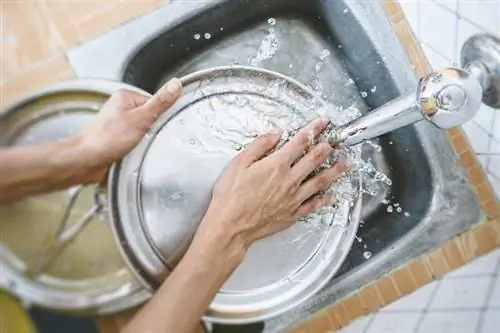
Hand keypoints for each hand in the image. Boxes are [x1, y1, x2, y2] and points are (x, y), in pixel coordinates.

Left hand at [77, 78, 182, 181]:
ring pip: (144, 131)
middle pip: (150, 117)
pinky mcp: (117, 138)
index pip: (155, 103)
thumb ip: (159, 103)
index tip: (155, 125)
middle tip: (143, 137)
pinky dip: (136, 148)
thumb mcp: (140, 119)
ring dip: (143, 141)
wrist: (85, 160)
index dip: (159, 117)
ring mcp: (118, 124)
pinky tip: (130, 152)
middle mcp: (120, 108)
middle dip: (151, 130)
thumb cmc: (105, 139)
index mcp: (126, 97)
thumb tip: (175, 85)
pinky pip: (136, 142)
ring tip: (134, 146)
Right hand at [196, 117, 348, 256]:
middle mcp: (289, 180)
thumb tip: (275, 133)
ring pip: (320, 181)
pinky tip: (330, 195)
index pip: (300, 142)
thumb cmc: (231, 196)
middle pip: (314, 159)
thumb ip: (259, 145)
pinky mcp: (293, 214)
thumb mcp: (239, 163)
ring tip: (345, 163)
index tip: (322, 123)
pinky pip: (313, 204)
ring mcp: (293, 198)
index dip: (314, 129)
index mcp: (276, 164)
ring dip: (334, 170)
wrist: (231, 226)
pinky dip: (324, 198)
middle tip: (336, 140)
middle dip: (327, 147)